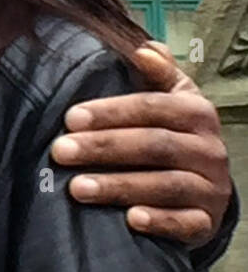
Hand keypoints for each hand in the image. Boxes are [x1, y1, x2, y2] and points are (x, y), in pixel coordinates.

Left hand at [50, 41, 231, 246]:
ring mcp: (212, 188)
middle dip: (103, 148)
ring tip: (77, 188)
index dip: (110, 112)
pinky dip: (159, 221)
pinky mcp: (208, 222)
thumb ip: (157, 71)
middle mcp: (210, 149)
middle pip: (153, 145)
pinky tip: (130, 220)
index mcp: (196, 112)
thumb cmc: (172, 131)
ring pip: (165, 185)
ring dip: (119, 186)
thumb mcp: (171, 96)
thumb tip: (143, 48)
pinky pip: (187, 223)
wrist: (205, 184)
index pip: (151, 107)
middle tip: (59, 151)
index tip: (69, 118)